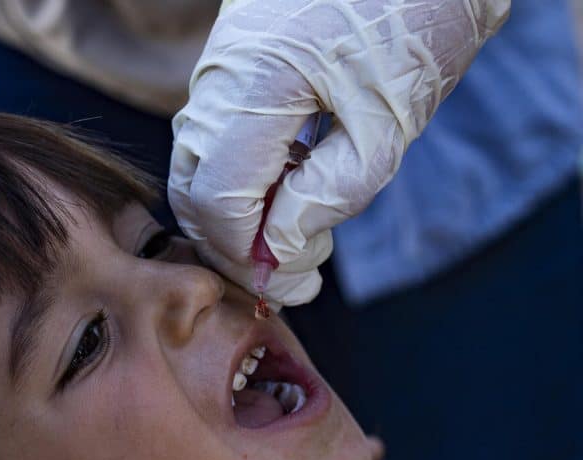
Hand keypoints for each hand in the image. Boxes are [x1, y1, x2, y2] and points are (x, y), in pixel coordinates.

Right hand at [169, 0, 508, 306]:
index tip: (287, 284)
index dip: (244, 254)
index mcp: (255, 86)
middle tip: (287, 267)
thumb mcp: (387, 126)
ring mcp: (217, 61)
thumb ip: (328, 198)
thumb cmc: (419, 22)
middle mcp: (217, 74)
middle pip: (190, 187)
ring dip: (235, 208)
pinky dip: (241, 171)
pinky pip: (214, 132)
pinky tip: (290, 178)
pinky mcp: (230, 57)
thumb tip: (277, 256)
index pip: (217, 200)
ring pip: (196, 162)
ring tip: (296, 222)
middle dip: (230, 240)